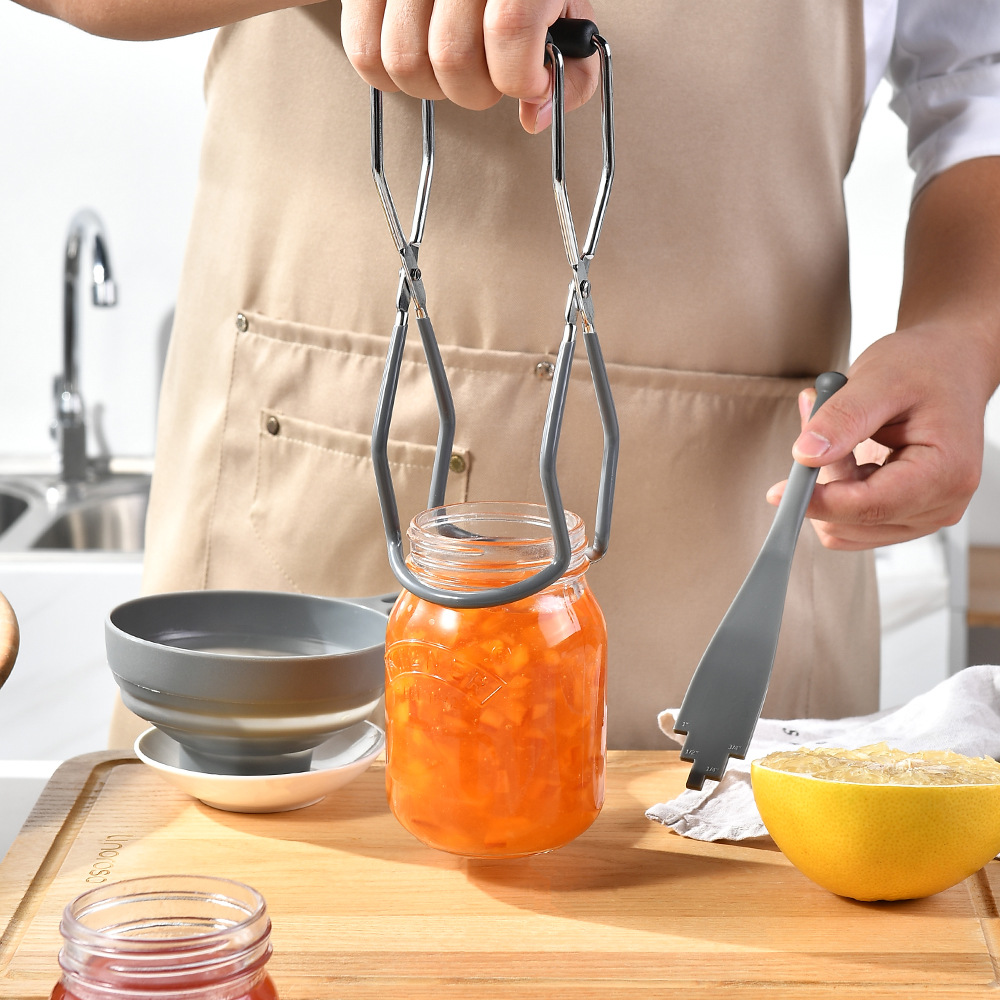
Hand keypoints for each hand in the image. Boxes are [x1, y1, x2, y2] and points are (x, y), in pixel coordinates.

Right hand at [340, 0, 599, 131]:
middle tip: (489, 76)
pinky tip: (418, 60)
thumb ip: (571, 68)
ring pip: (403, 61)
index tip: (529, 83)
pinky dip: (389, 75)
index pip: (511, 28)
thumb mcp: (566, 8)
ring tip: (454, 65)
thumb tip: (535, 114)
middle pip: (452, 57)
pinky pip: (363, 50)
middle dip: (476, 91)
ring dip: (432, 86)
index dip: (520, 77)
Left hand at [765, 324, 994, 549]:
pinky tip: (849, 454)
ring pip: (846, 526)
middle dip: (824, 479)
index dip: (819, 502)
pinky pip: (852, 522)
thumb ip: (843, 417)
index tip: (779, 491)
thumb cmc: (927, 367)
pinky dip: (838, 490)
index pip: (870, 507)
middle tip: (823, 424)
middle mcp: (942, 502)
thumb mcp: (881, 378)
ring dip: (830, 483)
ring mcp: (925, 513)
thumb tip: (806, 455)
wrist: (949, 364)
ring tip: (844, 434)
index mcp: (945, 472)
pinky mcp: (907, 514)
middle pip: (853, 520)